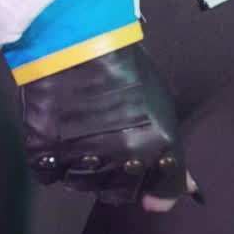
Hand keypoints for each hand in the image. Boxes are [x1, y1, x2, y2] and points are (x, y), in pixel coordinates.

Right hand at [17, 43, 201, 210]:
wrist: (75, 39)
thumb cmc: (123, 63)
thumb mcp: (161, 103)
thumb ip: (172, 149)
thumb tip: (186, 188)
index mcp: (158, 146)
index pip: (165, 190)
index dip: (158, 192)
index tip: (150, 191)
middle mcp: (123, 159)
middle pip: (120, 194)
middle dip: (117, 177)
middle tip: (108, 146)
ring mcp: (82, 159)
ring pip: (83, 186)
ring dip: (84, 168)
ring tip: (81, 134)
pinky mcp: (47, 154)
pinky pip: (51, 174)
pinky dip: (54, 160)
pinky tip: (60, 134)